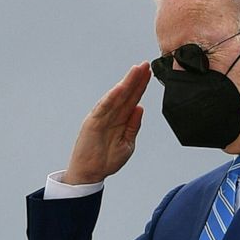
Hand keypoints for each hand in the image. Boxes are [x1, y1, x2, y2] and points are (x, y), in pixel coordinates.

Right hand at [64, 63, 149, 183]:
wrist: (90, 173)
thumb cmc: (107, 160)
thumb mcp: (127, 143)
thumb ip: (133, 126)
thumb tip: (140, 108)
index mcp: (120, 120)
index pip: (133, 99)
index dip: (141, 86)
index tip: (149, 73)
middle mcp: (111, 115)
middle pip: (126, 94)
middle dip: (136, 79)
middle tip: (146, 65)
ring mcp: (101, 117)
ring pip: (116, 97)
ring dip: (126, 83)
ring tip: (136, 70)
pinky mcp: (92, 122)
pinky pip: (103, 108)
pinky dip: (111, 98)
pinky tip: (120, 88)